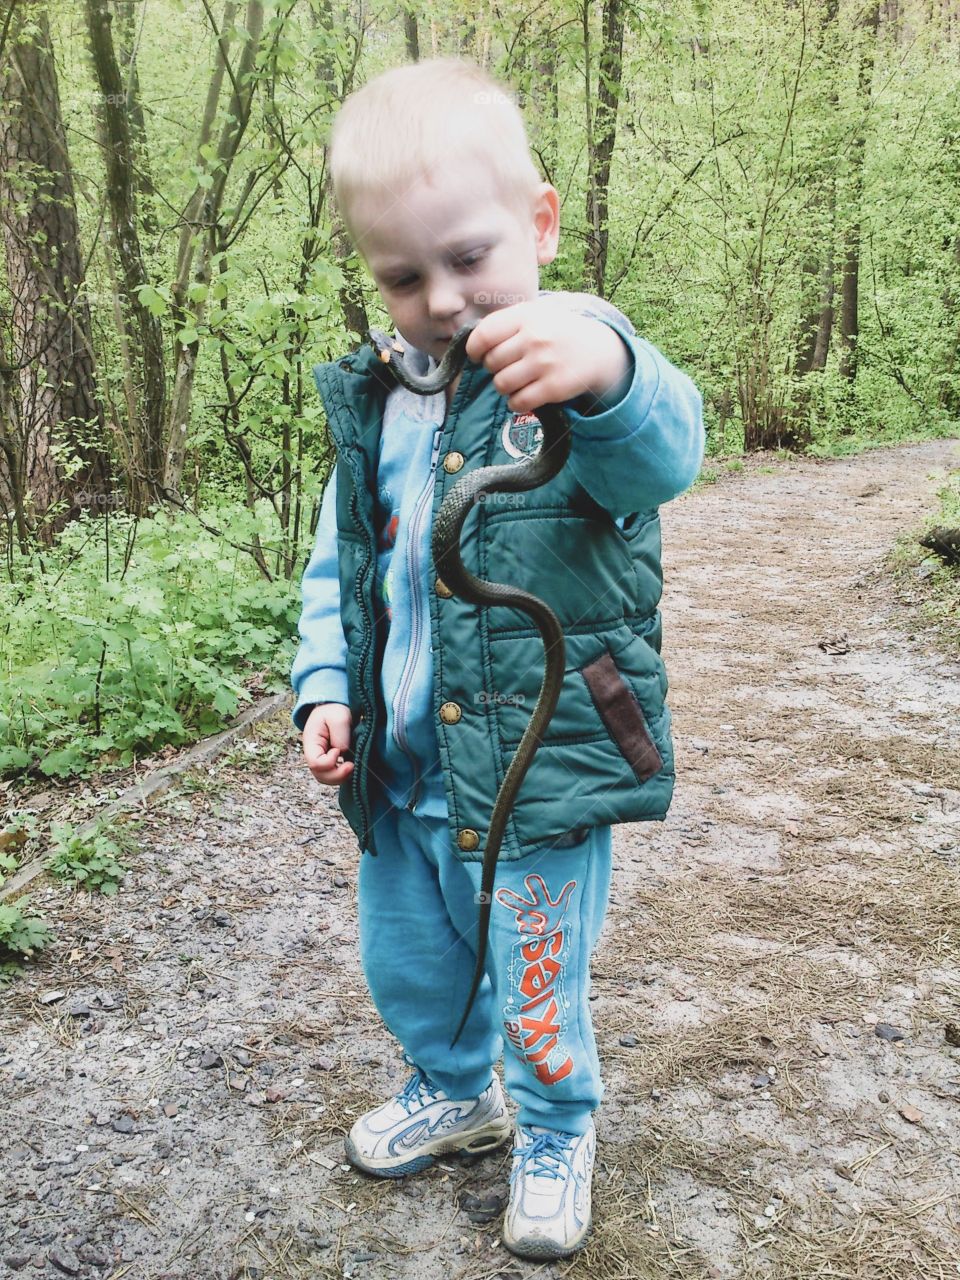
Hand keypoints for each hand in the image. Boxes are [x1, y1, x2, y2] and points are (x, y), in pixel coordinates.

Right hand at [302, 703, 353, 785]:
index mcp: (311, 742)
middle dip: (336, 775)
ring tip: (352, 766)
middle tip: (351, 766)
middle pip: (320, 775)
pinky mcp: (330, 762)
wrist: (333, 709)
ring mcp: (321, 759)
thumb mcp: (339, 716)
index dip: (329, 762)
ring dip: (340, 777)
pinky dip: (342, 776)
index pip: (315, 762)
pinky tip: (351, 766)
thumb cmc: (334, 710)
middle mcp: (313, 754)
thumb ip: (340, 734)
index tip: (339, 750)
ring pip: (326, 778)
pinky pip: (333, 775)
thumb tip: (342, 752)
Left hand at [464, 299, 630, 413]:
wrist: (598, 350)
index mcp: (526, 316)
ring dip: (504, 387)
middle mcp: (534, 338)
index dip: (474, 350)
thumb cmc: (556, 332)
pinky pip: (518, 402)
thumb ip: (505, 324)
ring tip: (516, 381)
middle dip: (493, 369)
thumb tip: (470, 343)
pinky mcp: (554, 387)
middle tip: (506, 367)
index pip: (483, 335)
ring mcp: (544, 363)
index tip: (478, 356)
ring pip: (501, 384)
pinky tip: (523, 395)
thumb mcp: (534, 315)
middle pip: (491, 363)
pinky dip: (516, 402)